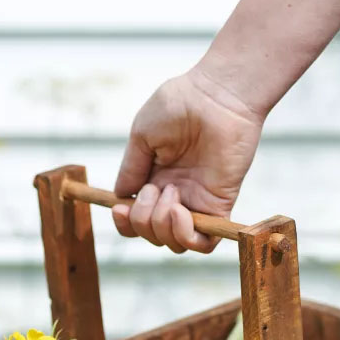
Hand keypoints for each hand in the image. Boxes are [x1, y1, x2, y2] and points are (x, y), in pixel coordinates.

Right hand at [112, 69, 263, 253]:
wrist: (216, 95)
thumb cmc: (180, 104)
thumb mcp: (142, 134)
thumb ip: (130, 169)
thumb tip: (121, 197)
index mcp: (154, 180)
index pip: (136, 220)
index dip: (126, 223)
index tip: (120, 209)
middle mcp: (175, 196)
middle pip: (152, 235)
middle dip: (142, 220)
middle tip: (154, 188)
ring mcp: (197, 203)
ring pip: (174, 244)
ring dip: (162, 226)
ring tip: (170, 193)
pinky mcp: (218, 207)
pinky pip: (203, 244)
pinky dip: (186, 236)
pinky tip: (180, 212)